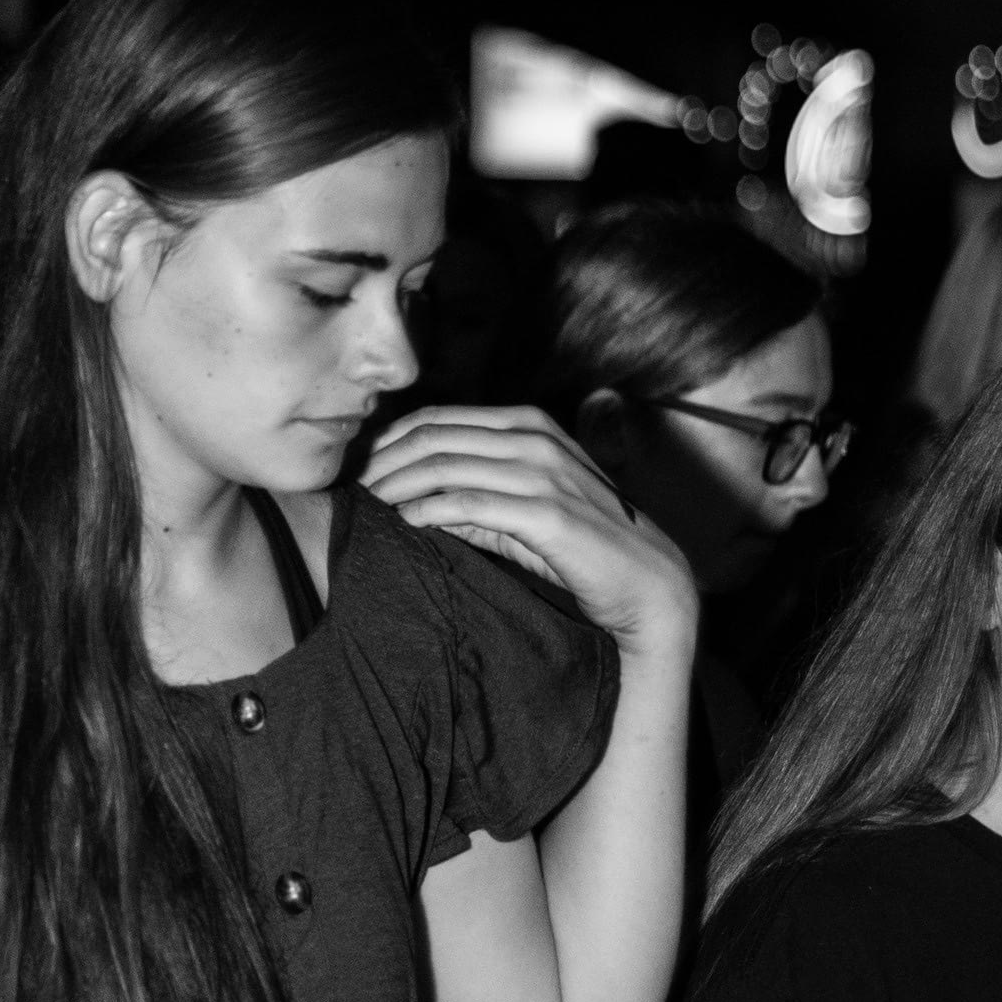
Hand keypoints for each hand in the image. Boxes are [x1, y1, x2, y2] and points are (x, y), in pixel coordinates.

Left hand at [362, 405, 695, 654]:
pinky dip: (431, 509)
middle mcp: (535, 439)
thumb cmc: (581, 548)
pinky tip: (407, 521)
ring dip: (400, 484)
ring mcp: (543, 473)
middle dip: (387, 460)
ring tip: (372, 505)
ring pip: (448, 465)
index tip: (364, 467)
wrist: (644, 583)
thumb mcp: (522, 511)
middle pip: (436, 436)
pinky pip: (471, 503)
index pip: (441, 418)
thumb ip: (477, 496)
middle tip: (357, 488)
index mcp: (529, 425)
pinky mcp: (547, 513)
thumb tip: (417, 498)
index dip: (394, 439)